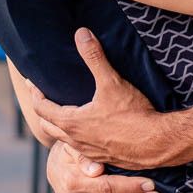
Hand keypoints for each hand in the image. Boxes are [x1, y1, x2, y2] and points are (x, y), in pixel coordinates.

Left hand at [29, 28, 174, 169]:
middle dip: (43, 110)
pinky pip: (80, 150)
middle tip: (42, 96)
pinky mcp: (103, 159)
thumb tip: (81, 33)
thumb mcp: (111, 82)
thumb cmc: (134, 114)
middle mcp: (76, 141)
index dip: (35, 94)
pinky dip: (75, 138)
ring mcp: (89, 153)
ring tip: (62, 112)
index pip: (42, 108)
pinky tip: (86, 130)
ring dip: (58, 125)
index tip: (33, 83)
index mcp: (72, 123)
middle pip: (48, 125)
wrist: (159, 144)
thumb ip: (94, 56)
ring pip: (63, 140)